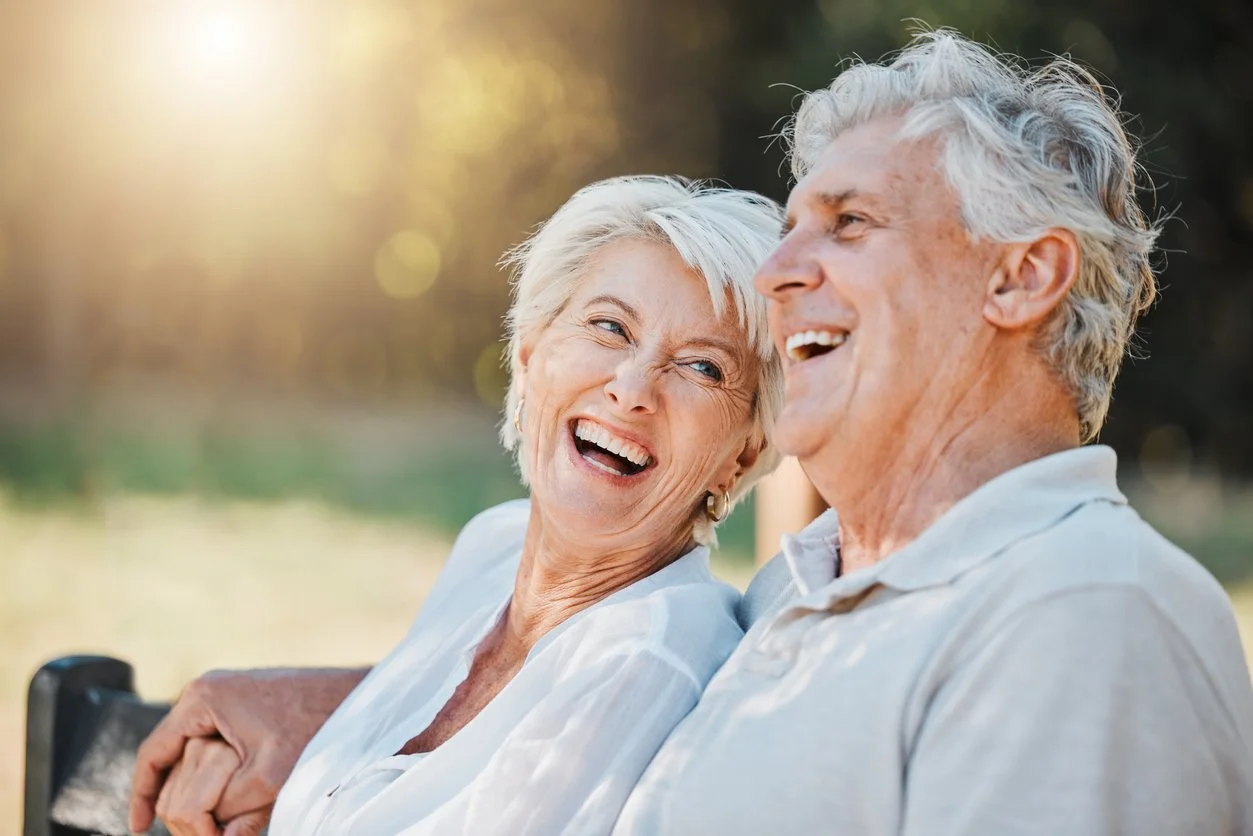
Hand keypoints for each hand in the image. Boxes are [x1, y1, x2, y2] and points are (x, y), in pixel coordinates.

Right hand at [130, 666, 369, 833]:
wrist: (360, 700)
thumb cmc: (317, 727)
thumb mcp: (270, 776)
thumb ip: (232, 811)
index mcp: (202, 698)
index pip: (152, 752)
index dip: (142, 795)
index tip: (139, 829)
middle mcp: (209, 691)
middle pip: (173, 757)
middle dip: (177, 799)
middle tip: (192, 833)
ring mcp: (229, 696)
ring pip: (197, 755)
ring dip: (201, 791)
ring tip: (213, 824)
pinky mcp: (249, 706)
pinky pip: (219, 748)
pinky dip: (220, 777)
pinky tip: (229, 805)